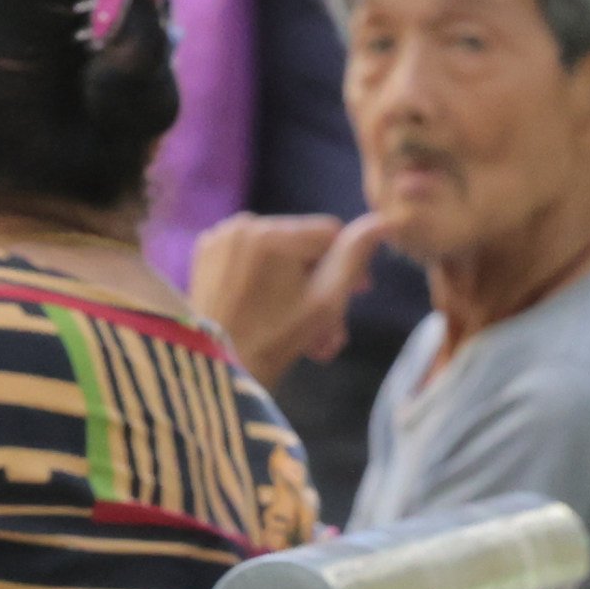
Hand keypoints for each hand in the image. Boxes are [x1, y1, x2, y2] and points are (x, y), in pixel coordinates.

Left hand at [189, 212, 388, 383]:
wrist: (216, 369)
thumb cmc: (275, 341)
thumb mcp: (326, 301)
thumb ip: (354, 257)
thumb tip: (383, 220)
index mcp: (272, 233)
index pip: (331, 232)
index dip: (351, 263)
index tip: (359, 294)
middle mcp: (242, 225)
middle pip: (304, 244)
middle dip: (322, 282)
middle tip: (331, 326)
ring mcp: (220, 237)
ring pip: (280, 253)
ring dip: (299, 287)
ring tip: (307, 330)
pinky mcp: (206, 252)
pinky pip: (252, 256)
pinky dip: (268, 280)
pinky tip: (276, 312)